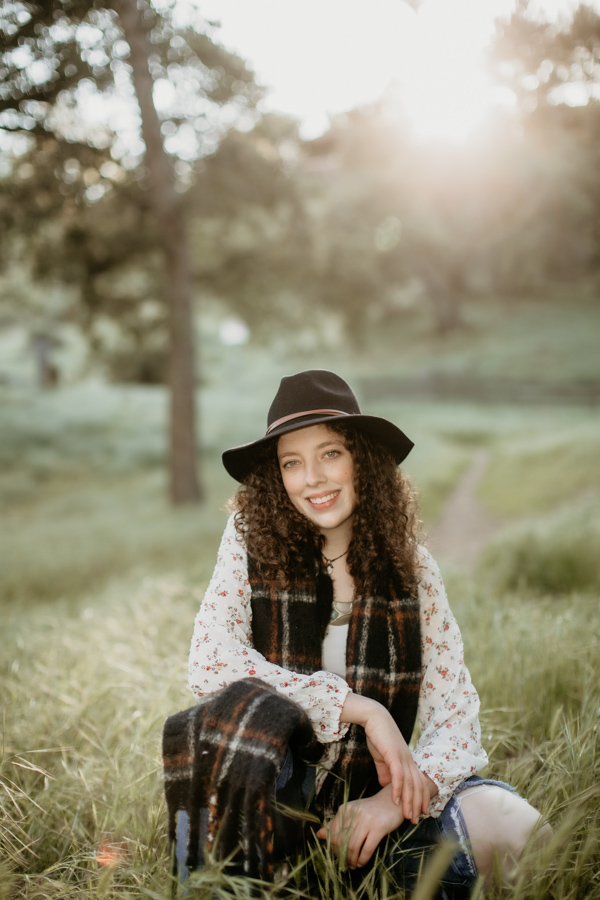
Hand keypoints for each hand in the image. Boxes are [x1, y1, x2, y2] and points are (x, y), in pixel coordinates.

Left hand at [315, 785, 403, 868]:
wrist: (392, 802)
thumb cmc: (370, 810)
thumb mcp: (352, 813)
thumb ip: (336, 823)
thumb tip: (319, 834)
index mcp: (345, 809)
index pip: (333, 834)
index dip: (333, 849)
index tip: (338, 857)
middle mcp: (354, 813)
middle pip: (342, 841)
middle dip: (342, 857)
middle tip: (345, 865)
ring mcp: (366, 819)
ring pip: (353, 847)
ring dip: (352, 860)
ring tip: (353, 866)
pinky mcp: (379, 827)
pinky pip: (367, 849)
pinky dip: (362, 859)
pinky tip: (362, 863)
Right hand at [340, 694, 431, 822]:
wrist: (374, 717)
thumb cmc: (378, 736)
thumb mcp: (382, 758)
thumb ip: (386, 772)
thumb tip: (387, 787)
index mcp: (408, 761)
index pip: (419, 782)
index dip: (421, 798)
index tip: (421, 813)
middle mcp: (409, 760)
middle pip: (417, 786)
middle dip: (417, 804)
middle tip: (415, 820)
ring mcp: (403, 757)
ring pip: (410, 783)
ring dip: (409, 801)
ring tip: (407, 815)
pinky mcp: (393, 754)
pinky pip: (398, 775)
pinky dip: (397, 789)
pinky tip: (394, 800)